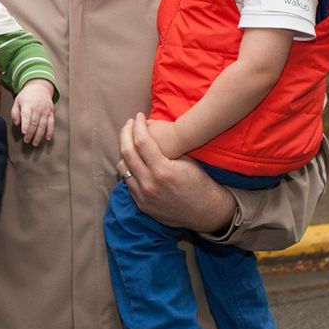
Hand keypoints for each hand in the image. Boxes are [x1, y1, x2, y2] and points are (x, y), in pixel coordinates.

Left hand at [10, 80, 54, 145]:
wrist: (40, 87)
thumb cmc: (26, 96)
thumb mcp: (17, 101)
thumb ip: (15, 112)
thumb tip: (16, 124)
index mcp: (28, 104)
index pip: (27, 116)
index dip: (25, 125)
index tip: (24, 133)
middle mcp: (37, 108)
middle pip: (35, 122)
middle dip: (31, 133)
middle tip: (27, 141)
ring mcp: (45, 111)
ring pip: (43, 125)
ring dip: (39, 135)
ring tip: (35, 143)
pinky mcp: (51, 113)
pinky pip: (51, 123)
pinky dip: (50, 131)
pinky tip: (47, 138)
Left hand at [117, 113, 236, 232]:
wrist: (205, 212)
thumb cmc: (199, 182)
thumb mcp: (187, 160)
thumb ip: (166, 147)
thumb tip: (150, 128)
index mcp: (163, 171)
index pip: (141, 141)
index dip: (138, 125)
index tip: (138, 116)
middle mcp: (149, 184)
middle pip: (127, 152)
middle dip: (125, 133)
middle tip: (129, 124)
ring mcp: (143, 196)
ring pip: (122, 167)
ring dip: (124, 151)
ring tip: (130, 141)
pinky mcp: (141, 204)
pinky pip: (127, 182)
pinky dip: (128, 168)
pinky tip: (134, 161)